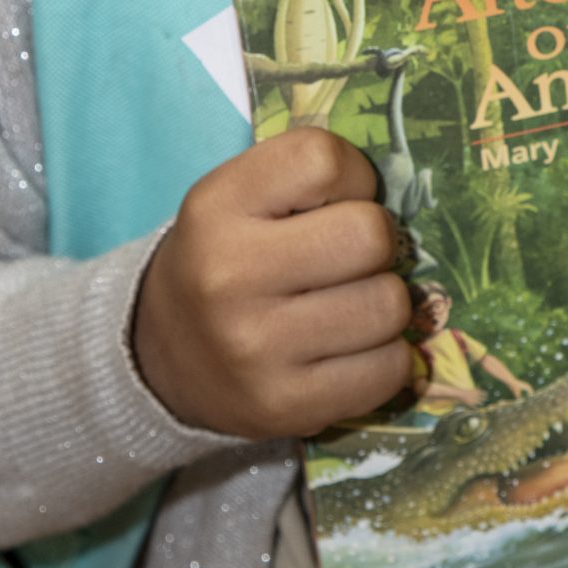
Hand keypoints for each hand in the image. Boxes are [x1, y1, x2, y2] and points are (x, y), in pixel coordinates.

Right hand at [133, 128, 411, 437]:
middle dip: (375, 243)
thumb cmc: (224, 260)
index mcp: (217, 208)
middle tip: (349, 260)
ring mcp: (256, 349)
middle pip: (371, 236)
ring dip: (383, 302)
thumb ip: (309, 179)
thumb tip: (407, 196)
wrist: (160, 357)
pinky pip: (389, 369)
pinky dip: (385, 357)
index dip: (349, 176)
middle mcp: (230, 277)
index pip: (321, 160)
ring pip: (389, 305)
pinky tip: (350, 350)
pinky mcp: (285, 406)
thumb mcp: (239, 199)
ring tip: (347, 305)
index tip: (331, 202)